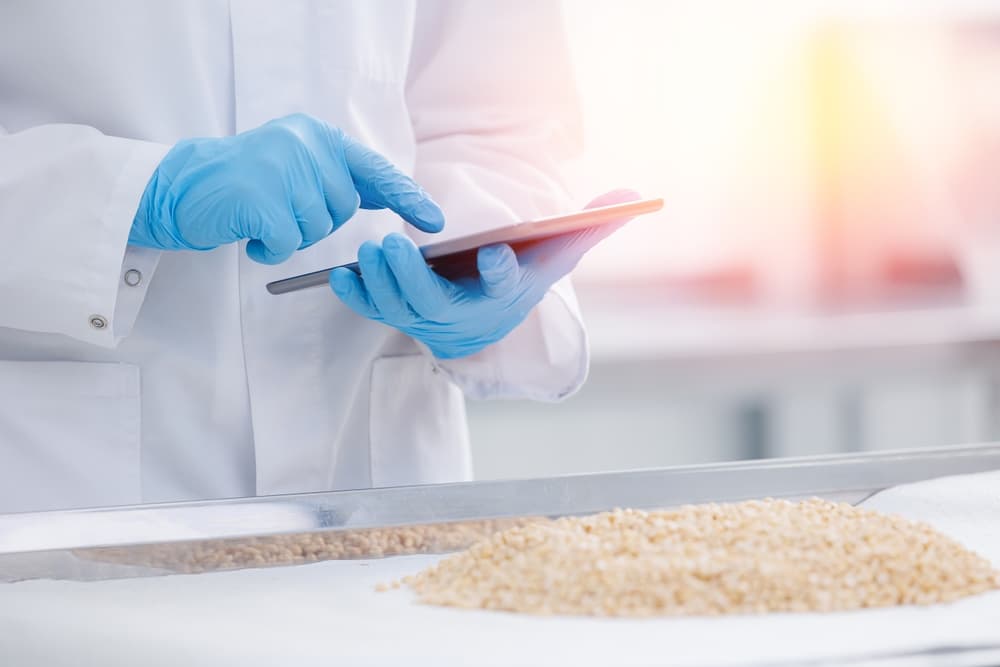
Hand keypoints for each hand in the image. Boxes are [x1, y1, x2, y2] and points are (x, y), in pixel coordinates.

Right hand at [129, 113, 443, 263]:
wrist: (179, 188)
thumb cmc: (244, 185)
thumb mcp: (296, 167)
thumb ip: (338, 177)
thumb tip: (388, 193)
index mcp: (317, 135)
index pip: (373, 168)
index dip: (406, 196)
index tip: (435, 221)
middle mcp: (303, 144)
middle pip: (343, 207)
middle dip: (317, 221)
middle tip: (279, 209)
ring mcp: (281, 168)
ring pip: (317, 227)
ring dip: (291, 235)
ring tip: (261, 216)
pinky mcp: (261, 197)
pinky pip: (288, 241)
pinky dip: (270, 248)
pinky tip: (250, 233)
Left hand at [329, 189, 641, 358]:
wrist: (487, 319)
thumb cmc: (522, 278)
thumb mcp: (558, 255)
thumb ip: (592, 227)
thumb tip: (638, 196)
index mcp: (504, 296)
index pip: (504, 285)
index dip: (499, 270)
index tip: (492, 250)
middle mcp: (466, 315)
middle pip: (435, 305)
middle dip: (413, 279)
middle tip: (392, 246)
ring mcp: (430, 320)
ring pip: (400, 311)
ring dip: (382, 285)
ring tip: (370, 252)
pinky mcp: (402, 316)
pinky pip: (376, 313)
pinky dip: (357, 298)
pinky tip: (342, 277)